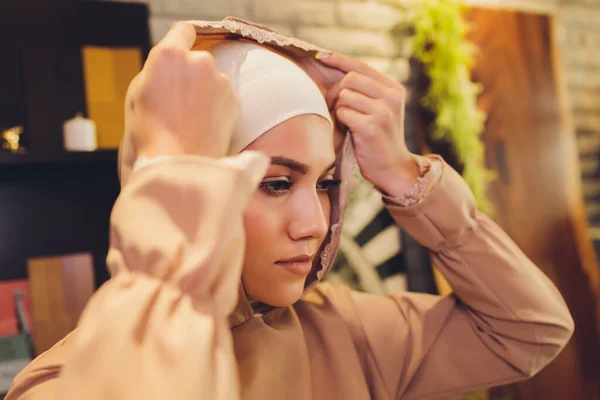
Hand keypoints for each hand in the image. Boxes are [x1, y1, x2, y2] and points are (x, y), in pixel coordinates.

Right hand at [131, 22, 239, 158]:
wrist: (180, 163)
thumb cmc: (152, 131)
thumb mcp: (141, 91)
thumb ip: (161, 67)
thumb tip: (176, 60)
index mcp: (170, 55)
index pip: (183, 31)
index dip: (181, 42)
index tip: (180, 57)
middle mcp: (200, 61)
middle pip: (198, 59)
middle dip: (192, 74)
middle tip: (179, 102)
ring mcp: (220, 80)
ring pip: (212, 79)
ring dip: (205, 91)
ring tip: (191, 119)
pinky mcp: (234, 99)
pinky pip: (224, 96)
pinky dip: (217, 107)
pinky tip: (204, 125)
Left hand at [316, 52, 418, 196]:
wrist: (392, 168)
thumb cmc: (378, 140)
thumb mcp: (379, 111)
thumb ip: (365, 93)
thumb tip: (334, 74)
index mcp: (394, 89)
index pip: (362, 66)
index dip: (339, 60)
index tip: (321, 56)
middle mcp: (391, 97)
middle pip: (350, 79)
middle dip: (335, 92)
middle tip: (333, 108)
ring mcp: (383, 111)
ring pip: (345, 95)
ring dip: (337, 109)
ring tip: (344, 122)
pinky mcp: (372, 125)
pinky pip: (343, 112)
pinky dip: (340, 121)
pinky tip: (348, 131)